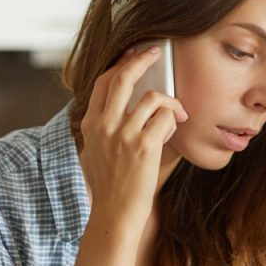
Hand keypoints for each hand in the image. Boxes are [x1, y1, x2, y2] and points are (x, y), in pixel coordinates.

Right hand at [78, 45, 186, 230]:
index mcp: (90, 124)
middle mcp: (103, 125)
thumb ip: (105, 128)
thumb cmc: (110, 187)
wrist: (114, 214)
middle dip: (142, 59)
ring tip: (175, 116)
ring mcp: (123, 134)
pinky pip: (166, 116)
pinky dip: (174, 120)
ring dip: (169, 103)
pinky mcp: (144, 146)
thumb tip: (129, 105)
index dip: (121, 64)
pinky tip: (172, 131)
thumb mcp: (96, 152)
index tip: (134, 55)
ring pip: (153, 97)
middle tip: (156, 52)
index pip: (103, 82)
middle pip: (123, 77)